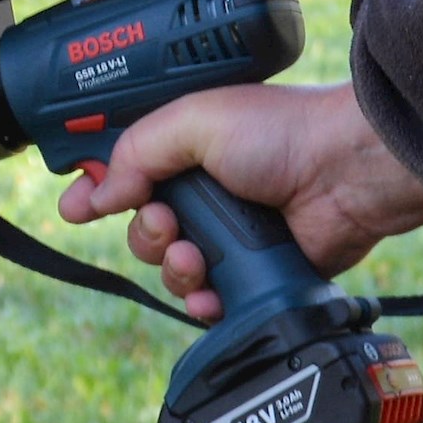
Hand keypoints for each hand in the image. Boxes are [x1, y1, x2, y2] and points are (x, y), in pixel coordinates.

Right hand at [57, 80, 422, 315]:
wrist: (346, 172)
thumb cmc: (281, 132)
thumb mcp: (194, 120)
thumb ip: (136, 153)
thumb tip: (97, 194)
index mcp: (186, 150)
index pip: (126, 174)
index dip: (98, 192)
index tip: (76, 208)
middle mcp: (206, 194)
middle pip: (144, 231)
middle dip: (146, 234)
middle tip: (168, 224)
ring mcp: (230, 237)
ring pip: (172, 270)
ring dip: (174, 268)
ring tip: (197, 257)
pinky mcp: (253, 275)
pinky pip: (209, 302)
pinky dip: (203, 301)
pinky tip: (210, 292)